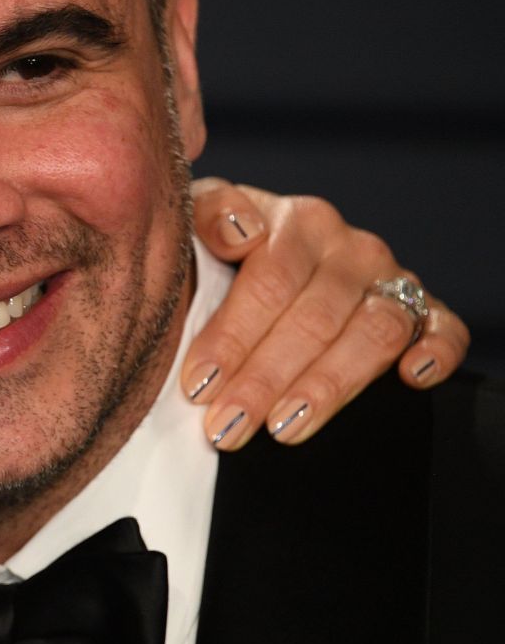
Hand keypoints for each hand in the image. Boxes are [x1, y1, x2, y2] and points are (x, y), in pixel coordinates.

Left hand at [184, 178, 468, 449]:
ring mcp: (390, 279)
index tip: (199, 382)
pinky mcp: (425, 308)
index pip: (270, 282)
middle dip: (264, 380)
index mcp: (298, 222)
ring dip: (327, 386)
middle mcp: (349, 248)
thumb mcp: (198, 221)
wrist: (259, 246)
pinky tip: (410, 378)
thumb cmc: (220, 245)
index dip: (232, 336)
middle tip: (226, 425)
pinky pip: (445, 329)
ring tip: (282, 427)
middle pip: (314, 319)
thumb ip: (207, 215)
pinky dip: (436, 351)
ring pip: (374, 334)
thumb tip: (240, 232)